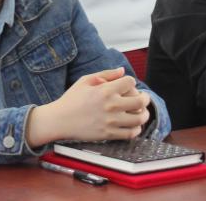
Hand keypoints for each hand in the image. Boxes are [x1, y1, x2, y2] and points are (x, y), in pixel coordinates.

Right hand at [28, 68, 150, 145]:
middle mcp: (111, 105)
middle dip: (145, 98)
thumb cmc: (71, 99)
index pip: (130, 82)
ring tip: (142, 112)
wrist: (60, 120)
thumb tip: (122, 70)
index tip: (128, 85)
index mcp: (105, 90)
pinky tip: (134, 125)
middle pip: (140, 100)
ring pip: (139, 118)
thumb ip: (105, 74)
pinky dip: (137, 129)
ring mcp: (111, 121)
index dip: (131, 82)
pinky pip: (131, 133)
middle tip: (144, 98)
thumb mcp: (85, 80)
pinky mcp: (109, 134)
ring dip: (144, 114)